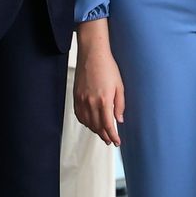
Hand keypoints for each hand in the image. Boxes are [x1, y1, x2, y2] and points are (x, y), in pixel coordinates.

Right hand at [74, 20, 123, 145]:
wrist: (92, 55)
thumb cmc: (107, 67)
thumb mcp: (119, 86)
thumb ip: (119, 105)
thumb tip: (119, 120)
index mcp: (104, 100)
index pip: (108, 125)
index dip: (113, 136)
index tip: (117, 142)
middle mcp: (91, 102)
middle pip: (97, 126)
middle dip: (104, 136)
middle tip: (110, 140)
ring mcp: (81, 100)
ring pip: (87, 123)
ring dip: (95, 130)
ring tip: (102, 133)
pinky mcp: (76, 97)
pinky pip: (79, 115)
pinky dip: (85, 122)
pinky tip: (90, 123)